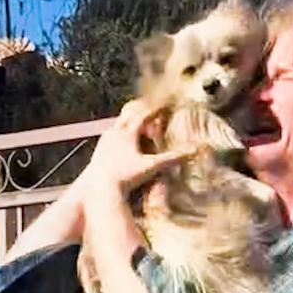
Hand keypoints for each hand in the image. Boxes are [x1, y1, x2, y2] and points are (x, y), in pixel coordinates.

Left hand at [80, 100, 194, 197]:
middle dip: (142, 111)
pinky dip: (121, 132)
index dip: (156, 110)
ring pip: (119, 124)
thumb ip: (172, 158)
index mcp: (128, 133)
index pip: (144, 116)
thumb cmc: (127, 177)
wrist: (101, 188)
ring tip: (138, 121)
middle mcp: (114, 132)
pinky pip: (112, 134)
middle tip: (151, 108)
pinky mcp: (99, 149)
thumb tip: (193, 152)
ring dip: (130, 121)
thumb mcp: (151, 166)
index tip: (165, 105)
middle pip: (130, 115)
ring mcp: (105, 140)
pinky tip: (123, 138)